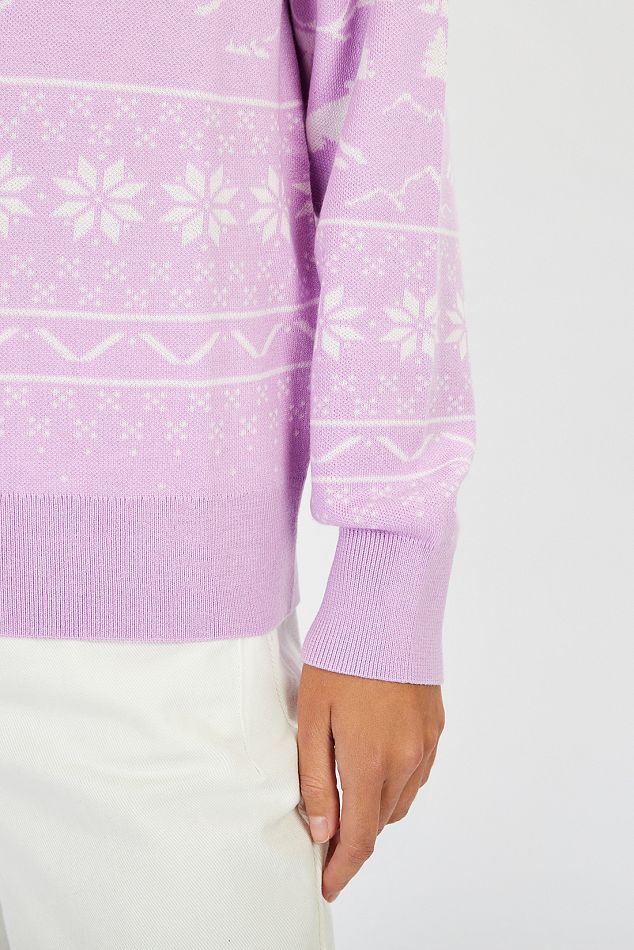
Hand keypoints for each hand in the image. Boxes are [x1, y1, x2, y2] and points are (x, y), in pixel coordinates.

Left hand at [297, 664, 443, 901]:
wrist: (386, 613)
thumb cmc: (341, 658)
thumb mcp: (313, 717)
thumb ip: (316, 778)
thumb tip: (322, 830)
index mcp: (371, 762)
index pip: (360, 837)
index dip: (343, 868)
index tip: (328, 884)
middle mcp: (406, 760)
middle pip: (380, 821)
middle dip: (354, 836)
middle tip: (325, 832)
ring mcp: (426, 743)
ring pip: (401, 800)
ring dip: (376, 809)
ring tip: (347, 796)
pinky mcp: (436, 726)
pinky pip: (417, 773)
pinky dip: (396, 783)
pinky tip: (376, 765)